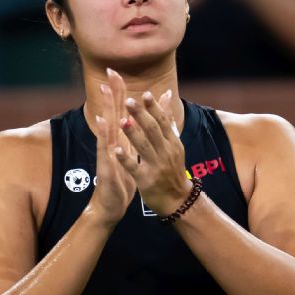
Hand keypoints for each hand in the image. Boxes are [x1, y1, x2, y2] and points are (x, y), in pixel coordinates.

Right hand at [86, 70, 137, 224]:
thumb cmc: (123, 178)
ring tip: (104, 89)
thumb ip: (137, 136)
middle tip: (109, 71)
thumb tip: (142, 122)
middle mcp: (112, 141)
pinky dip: (104, 133)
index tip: (117, 71)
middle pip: (112, 112)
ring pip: (107, 125)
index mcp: (120, 138)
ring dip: (106, 106)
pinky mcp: (106, 164)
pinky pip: (105, 146)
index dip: (119, 91)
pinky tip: (101, 121)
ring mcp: (107, 151)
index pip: (120, 110)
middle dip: (111, 92)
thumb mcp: (133, 153)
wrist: (111, 204)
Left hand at [120, 89, 192, 216]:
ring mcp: (156, 166)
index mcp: (172, 143)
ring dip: (133, 133)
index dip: (154, 107)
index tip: (145, 94)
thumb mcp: (175, 146)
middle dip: (141, 115)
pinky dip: (125, 159)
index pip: (163, 121)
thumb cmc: (173, 170)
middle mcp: (166, 152)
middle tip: (129, 101)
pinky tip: (116, 150)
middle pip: (153, 130)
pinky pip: (134, 167)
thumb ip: (168, 122)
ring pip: (143, 146)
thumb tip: (168, 96)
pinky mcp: (146, 180)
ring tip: (122, 120)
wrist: (177, 200)